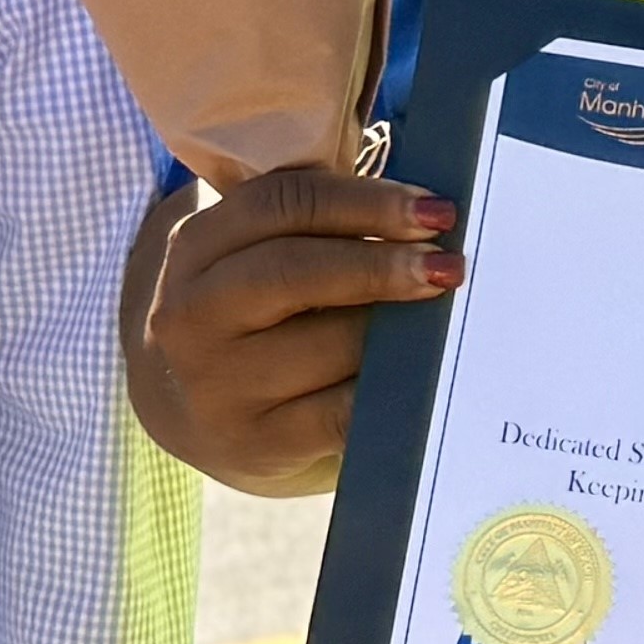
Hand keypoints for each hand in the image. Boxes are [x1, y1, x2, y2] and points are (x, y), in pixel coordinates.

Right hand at [122, 164, 459, 494]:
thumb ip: (321, 225)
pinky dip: (388, 391)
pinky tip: (424, 376)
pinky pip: (339, 413)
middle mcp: (194, 313)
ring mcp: (218, 383)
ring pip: (324, 345)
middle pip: (293, 271)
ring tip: (444, 319)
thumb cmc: (259, 313)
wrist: (199, 412)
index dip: (365, 202)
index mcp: (198, 245)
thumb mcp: (259, 256)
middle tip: (449, 266)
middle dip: (380, 265)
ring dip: (394, 331)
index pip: (283, 204)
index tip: (434, 209)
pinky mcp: (256, 441)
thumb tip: (427, 214)